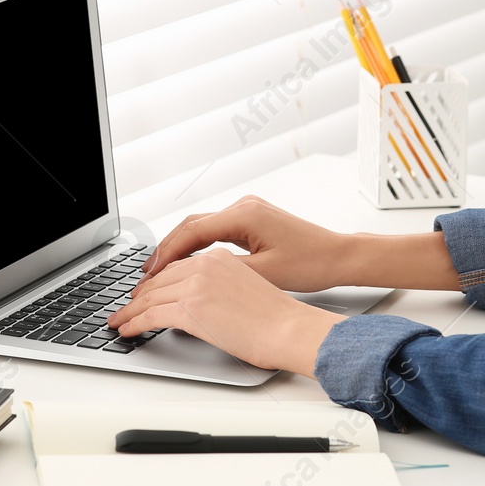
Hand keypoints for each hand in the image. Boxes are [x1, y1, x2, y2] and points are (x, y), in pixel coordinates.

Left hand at [107, 249, 346, 375]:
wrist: (289, 329)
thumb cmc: (277, 317)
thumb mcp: (246, 287)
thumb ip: (220, 287)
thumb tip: (203, 303)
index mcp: (220, 257)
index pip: (176, 267)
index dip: (156, 282)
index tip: (145, 291)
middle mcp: (205, 265)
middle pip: (159, 281)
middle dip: (138, 296)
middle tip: (125, 307)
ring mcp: (195, 286)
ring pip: (150, 298)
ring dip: (130, 311)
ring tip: (119, 321)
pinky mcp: (190, 309)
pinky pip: (150, 316)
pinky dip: (134, 323)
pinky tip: (127, 329)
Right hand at [134, 194, 352, 293]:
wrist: (338, 255)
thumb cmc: (311, 263)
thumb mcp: (263, 274)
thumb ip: (224, 272)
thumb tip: (191, 279)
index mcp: (244, 214)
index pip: (191, 231)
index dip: (166, 253)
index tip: (150, 274)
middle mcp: (243, 206)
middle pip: (191, 225)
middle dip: (166, 249)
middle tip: (146, 275)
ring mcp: (247, 210)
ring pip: (201, 226)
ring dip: (180, 247)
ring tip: (159, 272)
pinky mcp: (252, 219)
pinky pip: (215, 229)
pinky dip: (197, 245)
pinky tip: (187, 263)